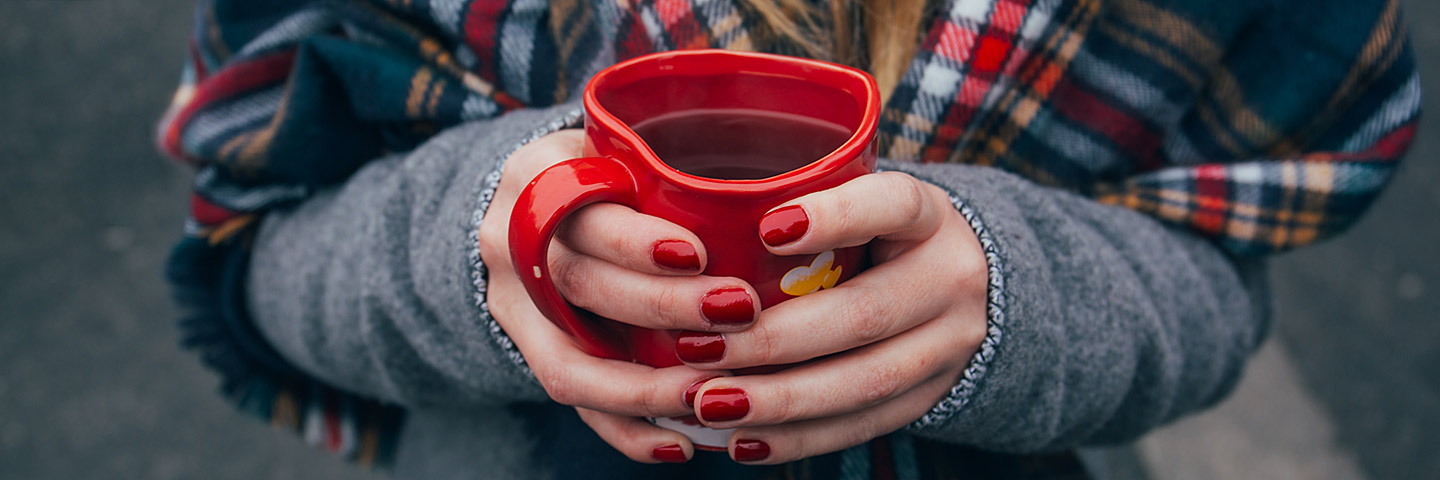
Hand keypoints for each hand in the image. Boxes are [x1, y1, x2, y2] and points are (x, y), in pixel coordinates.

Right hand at [477, 129, 761, 462]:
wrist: (537, 205)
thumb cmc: (612, 170)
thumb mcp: (625, 146)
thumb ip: (674, 166)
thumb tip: (789, 196)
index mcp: (538, 174)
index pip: (580, 209)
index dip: (634, 241)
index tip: (698, 253)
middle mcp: (511, 241)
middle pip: (579, 284)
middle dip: (660, 308)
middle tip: (737, 312)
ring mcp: (512, 305)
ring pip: (568, 362)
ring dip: (644, 387)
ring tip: (710, 395)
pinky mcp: (528, 353)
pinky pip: (574, 404)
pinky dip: (627, 431)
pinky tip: (682, 444)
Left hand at [680, 171, 989, 463]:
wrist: (969, 289)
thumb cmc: (882, 235)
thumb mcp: (864, 204)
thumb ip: (807, 203)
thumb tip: (700, 213)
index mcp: (929, 217)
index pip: (893, 205)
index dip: (835, 217)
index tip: (766, 229)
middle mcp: (950, 280)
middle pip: (865, 314)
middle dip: (774, 339)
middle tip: (698, 349)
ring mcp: (948, 346)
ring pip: (864, 382)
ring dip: (780, 400)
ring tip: (710, 403)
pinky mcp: (930, 397)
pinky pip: (862, 425)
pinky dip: (799, 438)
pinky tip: (743, 441)